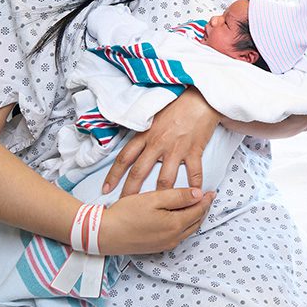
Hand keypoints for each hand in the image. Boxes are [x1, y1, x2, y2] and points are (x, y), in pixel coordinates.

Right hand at [98, 187, 215, 254]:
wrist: (104, 234)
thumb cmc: (126, 214)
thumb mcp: (153, 199)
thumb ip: (178, 196)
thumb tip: (199, 194)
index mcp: (176, 225)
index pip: (199, 210)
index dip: (206, 200)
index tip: (212, 191)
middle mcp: (174, 238)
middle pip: (196, 222)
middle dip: (203, 209)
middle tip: (207, 198)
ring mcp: (166, 245)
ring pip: (188, 230)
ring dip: (195, 218)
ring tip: (196, 206)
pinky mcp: (157, 248)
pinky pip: (178, 236)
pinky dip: (185, 225)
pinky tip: (180, 218)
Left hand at [103, 89, 219, 195]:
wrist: (200, 96)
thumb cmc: (178, 103)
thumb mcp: (154, 115)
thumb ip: (145, 131)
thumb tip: (136, 145)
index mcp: (146, 135)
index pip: (124, 157)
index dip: (114, 174)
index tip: (106, 188)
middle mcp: (158, 144)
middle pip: (139, 172)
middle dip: (130, 191)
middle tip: (125, 205)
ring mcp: (176, 148)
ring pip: (164, 178)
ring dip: (161, 195)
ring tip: (157, 209)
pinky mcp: (194, 150)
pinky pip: (194, 172)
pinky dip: (195, 186)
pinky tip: (195, 196)